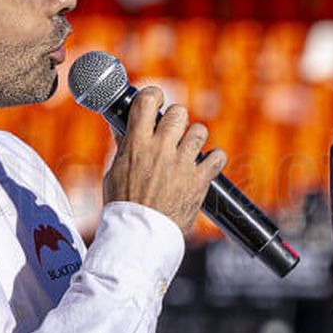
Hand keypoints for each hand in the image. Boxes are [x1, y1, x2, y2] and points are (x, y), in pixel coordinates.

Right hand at [100, 86, 226, 234]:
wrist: (139, 236)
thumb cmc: (123, 208)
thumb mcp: (114, 172)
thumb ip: (124, 147)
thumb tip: (124, 128)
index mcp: (137, 143)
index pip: (148, 100)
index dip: (154, 96)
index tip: (155, 100)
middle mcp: (161, 148)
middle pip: (178, 112)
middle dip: (177, 120)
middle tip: (172, 133)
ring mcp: (182, 164)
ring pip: (199, 131)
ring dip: (194, 138)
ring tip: (187, 152)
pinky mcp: (199, 181)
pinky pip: (218, 157)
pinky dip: (215, 160)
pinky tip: (207, 166)